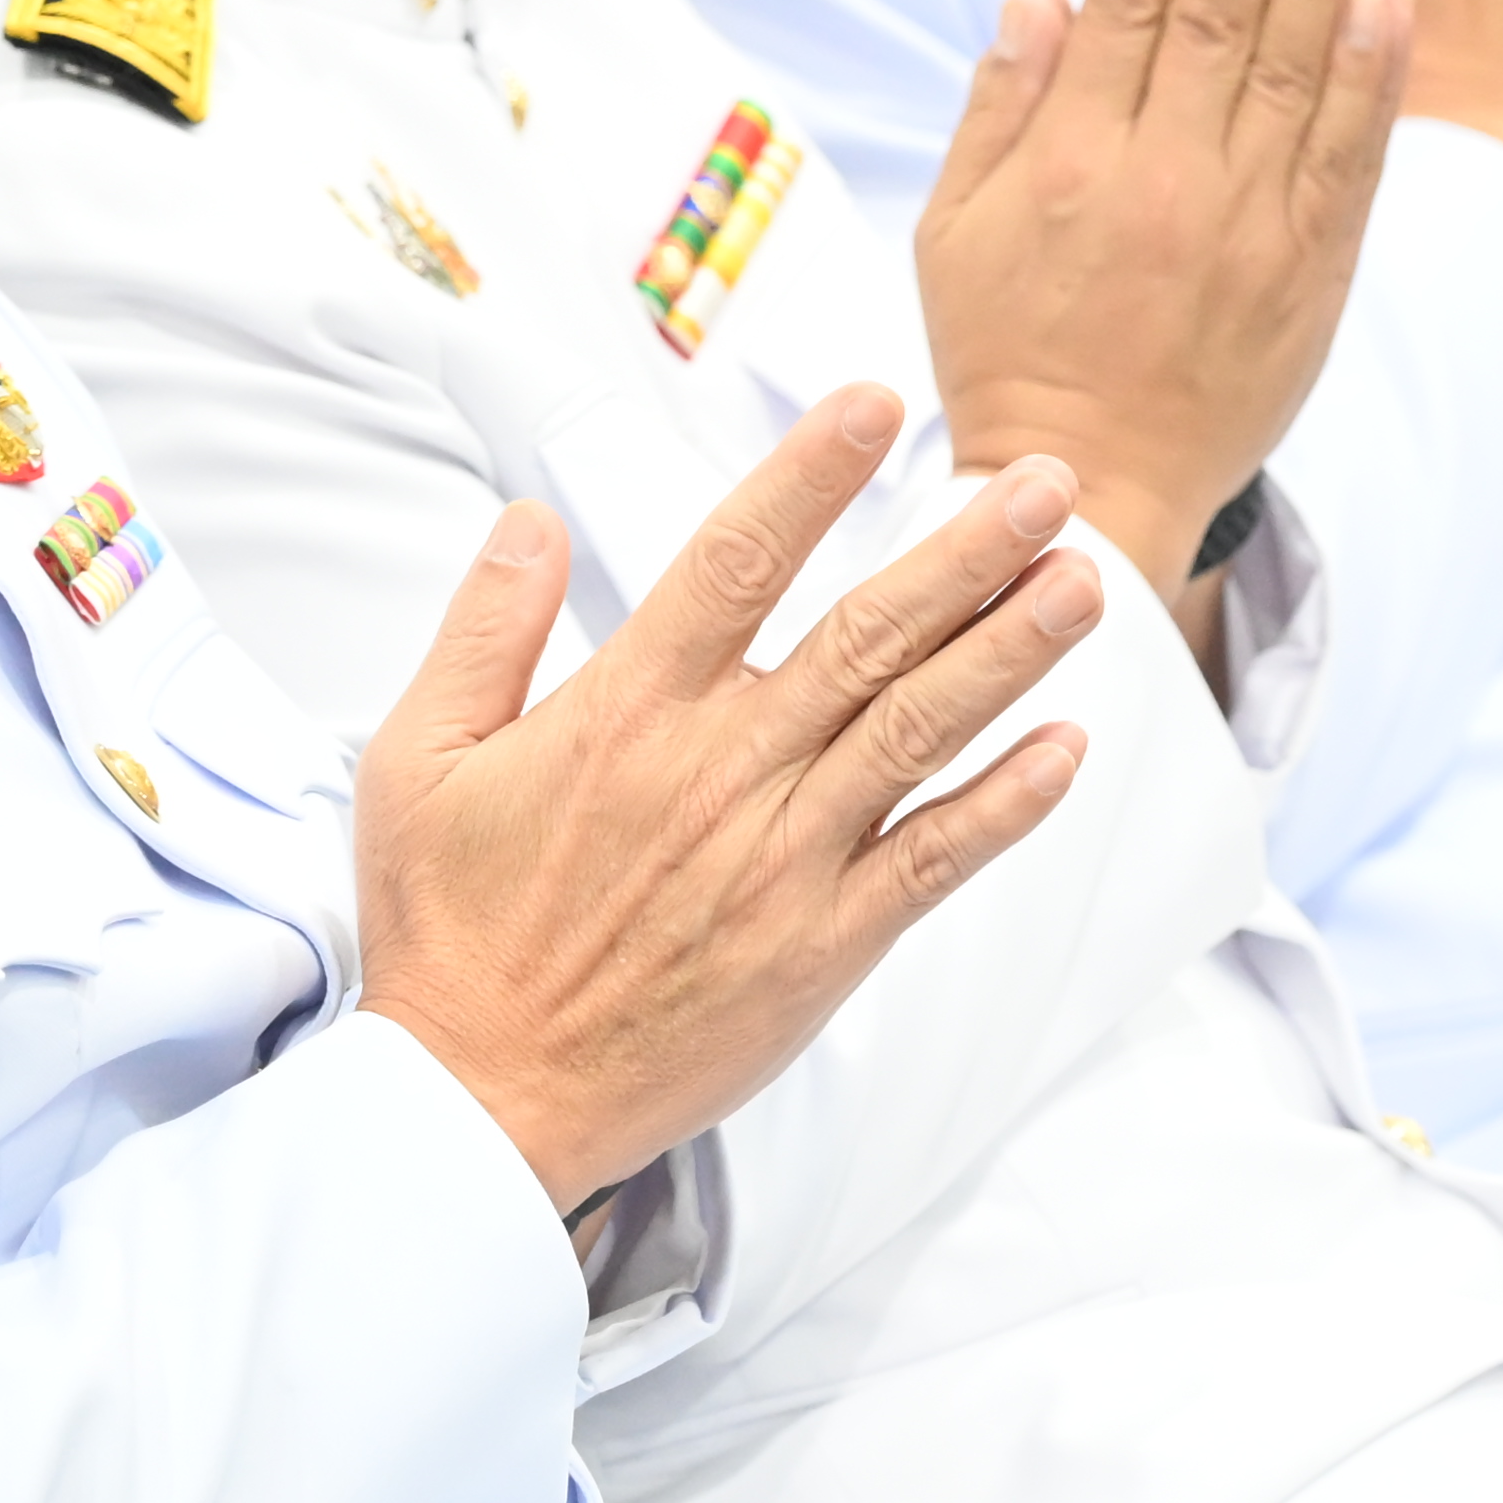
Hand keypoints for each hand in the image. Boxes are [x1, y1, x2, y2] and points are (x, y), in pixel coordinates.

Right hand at [358, 392, 1101, 1212]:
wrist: (483, 1098)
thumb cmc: (451, 933)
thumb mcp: (419, 759)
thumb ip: (482, 629)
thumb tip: (522, 521)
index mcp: (627, 712)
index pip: (735, 562)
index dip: (810, 475)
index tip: (875, 403)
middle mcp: (721, 772)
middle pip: (867, 634)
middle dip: (967, 551)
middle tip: (1044, 481)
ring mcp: (782, 859)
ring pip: (917, 731)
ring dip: (1009, 652)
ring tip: (1083, 582)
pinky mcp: (821, 946)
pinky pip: (932, 860)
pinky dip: (1005, 805)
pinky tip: (1066, 748)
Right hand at [911, 0, 1409, 617]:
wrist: (1092, 485)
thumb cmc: (1009, 349)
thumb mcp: (954, 230)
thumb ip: (999, 106)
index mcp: (1070, 161)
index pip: (1130, 4)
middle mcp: (1162, 182)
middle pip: (1220, 18)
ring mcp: (1246, 226)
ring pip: (1294, 73)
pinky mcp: (1311, 271)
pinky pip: (1352, 159)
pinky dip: (1375, 79)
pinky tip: (1393, 2)